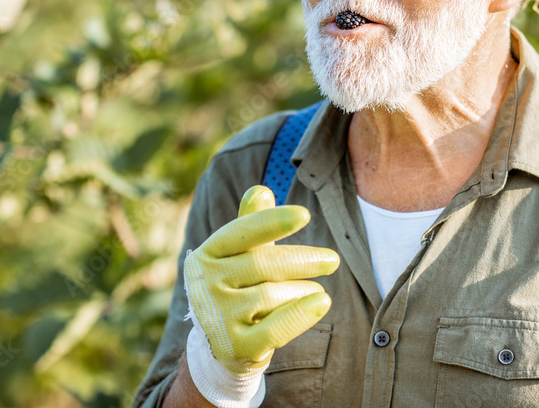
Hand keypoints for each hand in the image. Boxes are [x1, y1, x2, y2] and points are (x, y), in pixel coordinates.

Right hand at [182, 186, 339, 405]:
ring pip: (272, 295)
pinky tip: (323, 301)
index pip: (240, 233)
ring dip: (303, 289)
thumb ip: (252, 224)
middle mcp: (205, 286)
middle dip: (302, 259)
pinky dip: (300, 314)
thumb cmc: (239, 287)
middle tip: (332, 260)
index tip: (305, 214)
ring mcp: (218, 319)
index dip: (272, 222)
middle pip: (262, 264)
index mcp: (206, 255)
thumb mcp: (241, 255)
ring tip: (318, 289)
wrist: (223, 344)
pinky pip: (274, 329)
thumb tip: (260, 191)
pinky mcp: (236, 347)